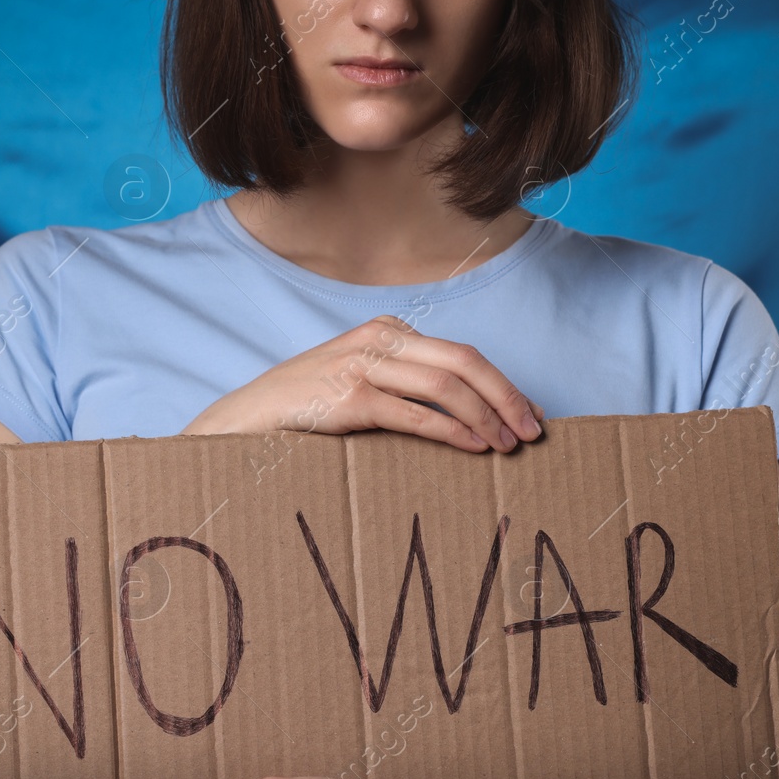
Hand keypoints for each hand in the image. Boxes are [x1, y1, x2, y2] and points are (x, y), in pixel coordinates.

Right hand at [182, 315, 544, 453]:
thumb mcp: (357, 381)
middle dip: (507, 397)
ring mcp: (362, 365)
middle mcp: (378, 340)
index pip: (461, 354)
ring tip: (509, 445)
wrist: (243, 419)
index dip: (503, 384)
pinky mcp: (349, 398)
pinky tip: (474, 447)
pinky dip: (452, 432)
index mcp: (386, 331)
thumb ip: (402, 384)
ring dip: (486, 417)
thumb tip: (467, 415)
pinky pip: (416, 415)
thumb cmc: (306, 408)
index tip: (531, 413)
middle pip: (464, 362)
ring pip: (446, 387)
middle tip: (534, 431)